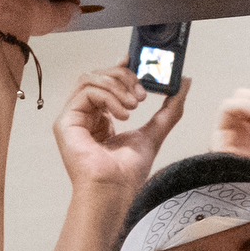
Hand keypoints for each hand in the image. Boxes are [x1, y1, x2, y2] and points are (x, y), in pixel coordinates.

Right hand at [54, 66, 190, 201]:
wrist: (115, 191)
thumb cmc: (127, 173)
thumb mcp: (155, 131)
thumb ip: (169, 108)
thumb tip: (184, 83)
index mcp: (101, 117)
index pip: (105, 81)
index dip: (120, 67)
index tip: (136, 59)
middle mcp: (85, 115)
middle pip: (98, 75)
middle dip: (124, 77)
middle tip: (142, 94)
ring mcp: (73, 118)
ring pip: (90, 78)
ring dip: (117, 86)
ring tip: (134, 106)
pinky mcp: (65, 121)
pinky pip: (86, 91)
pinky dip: (109, 97)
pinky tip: (123, 115)